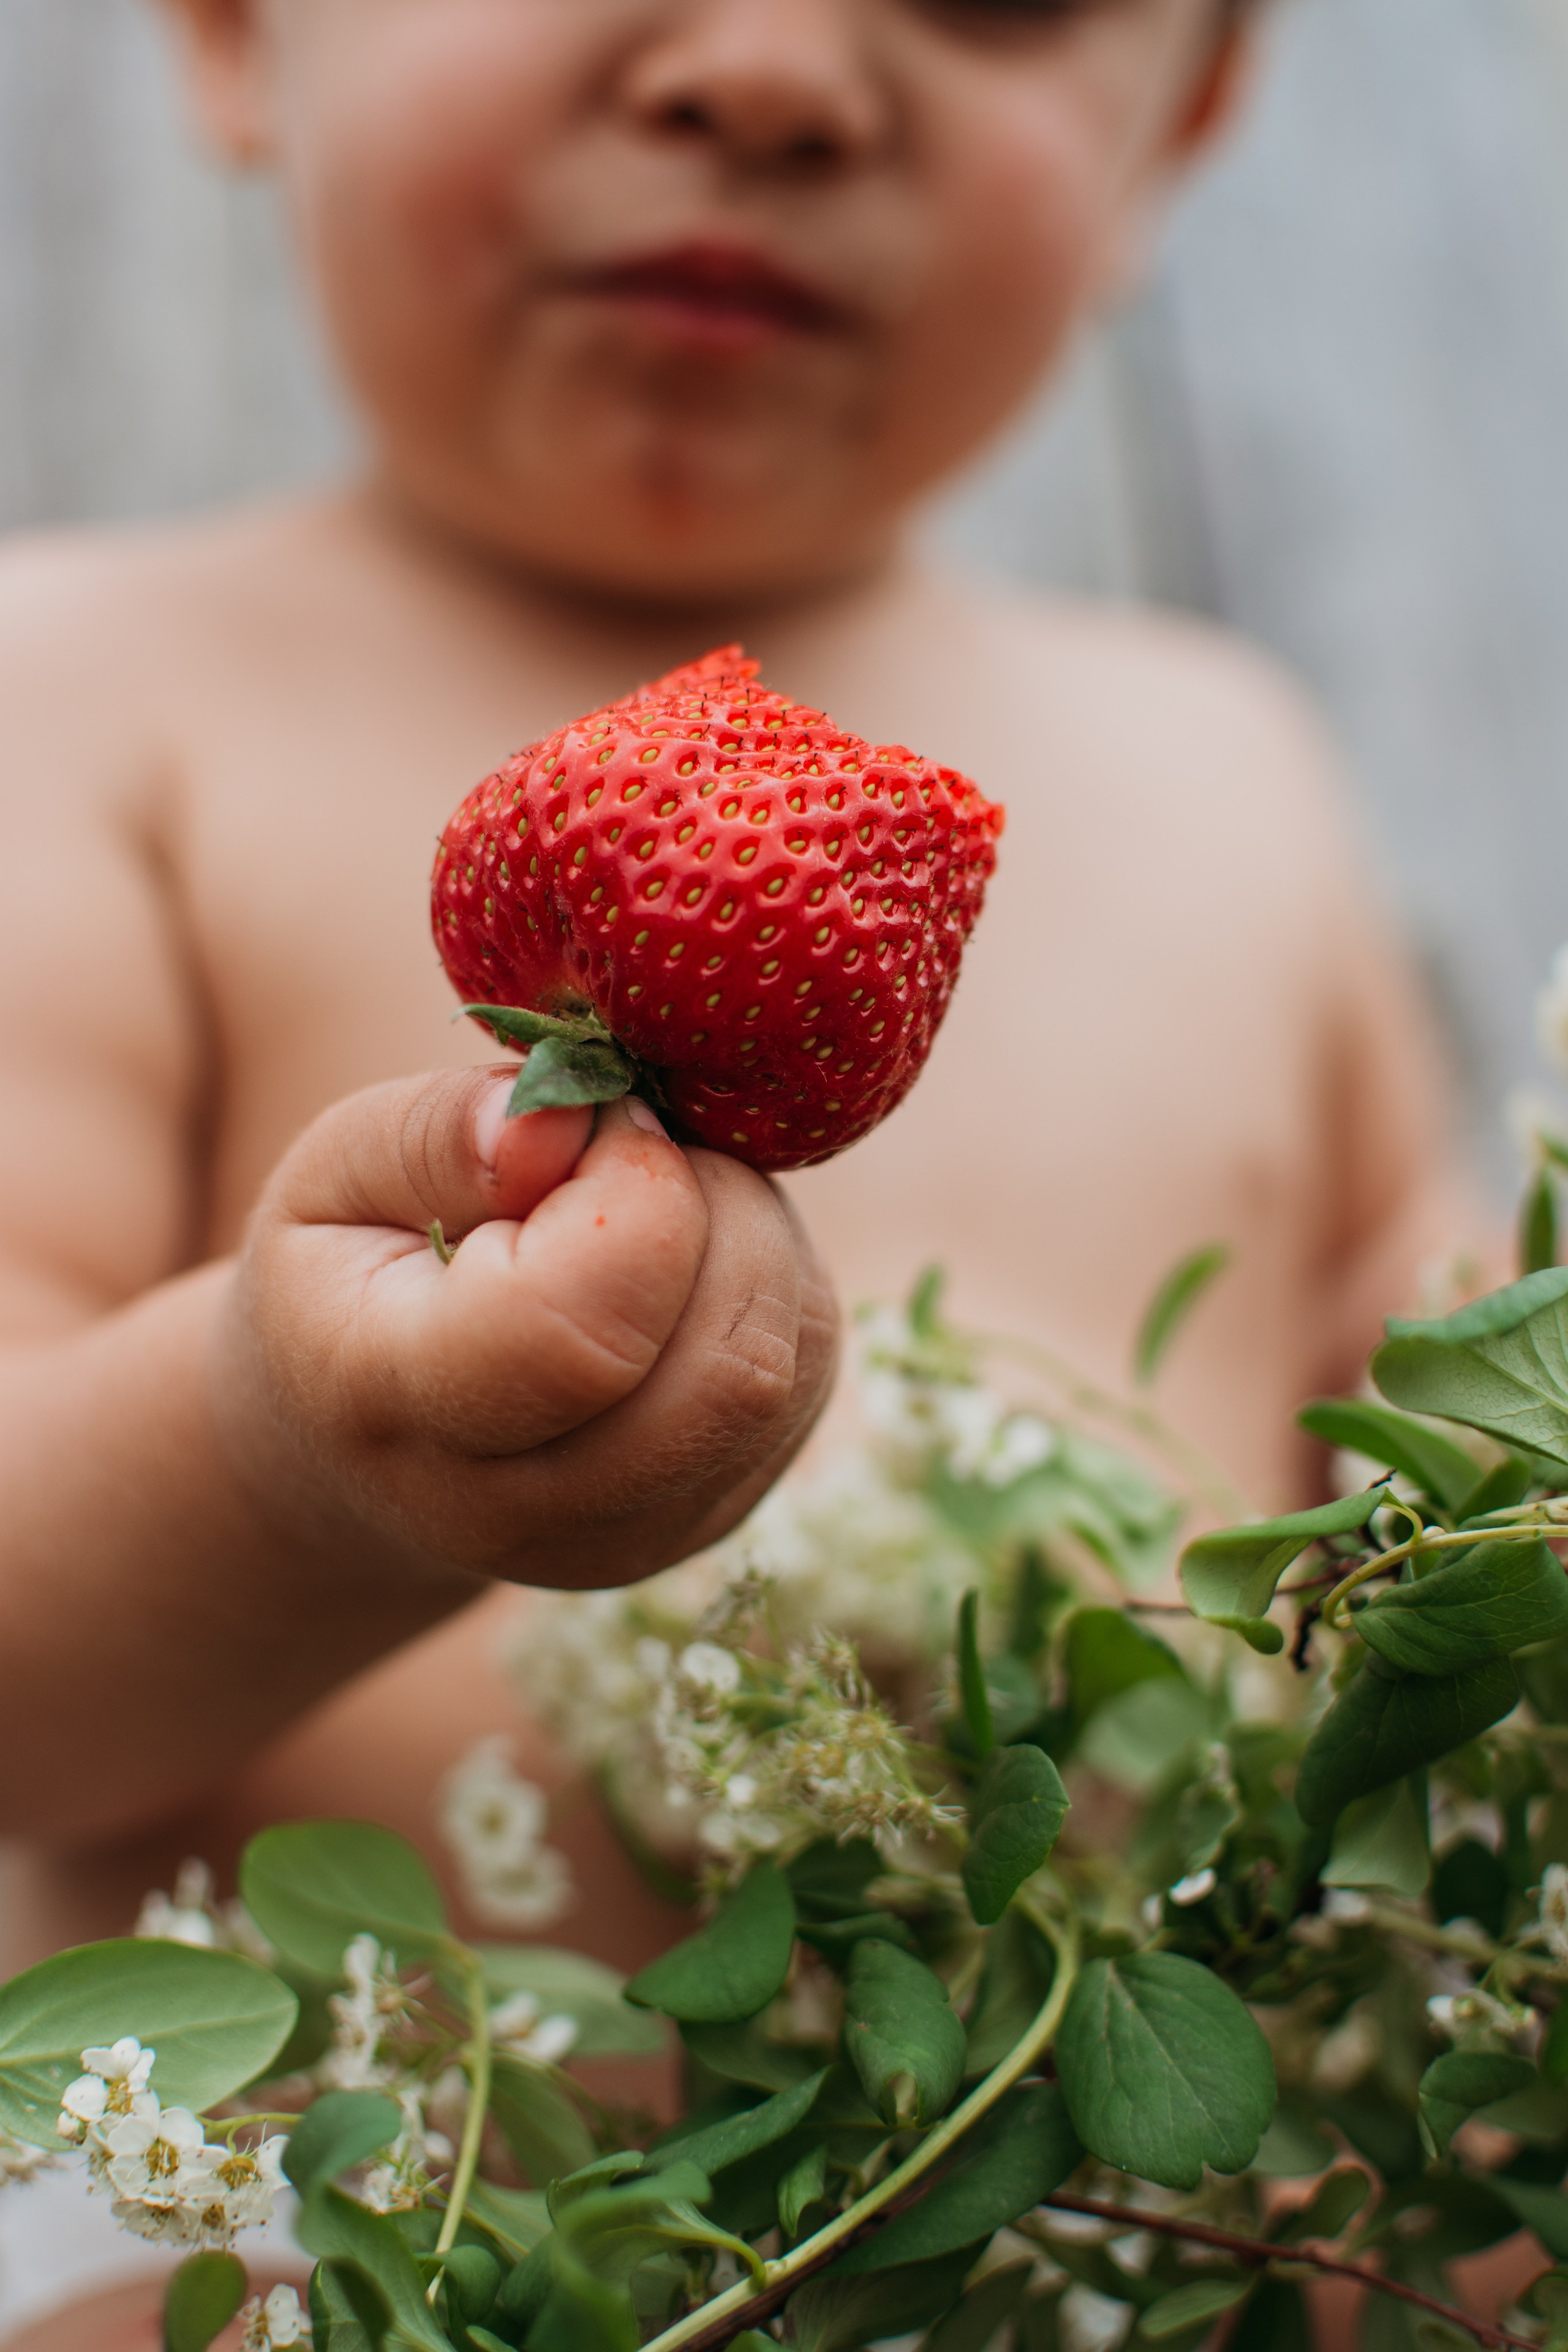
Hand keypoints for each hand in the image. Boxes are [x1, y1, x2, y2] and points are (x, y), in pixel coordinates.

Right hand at [217, 1069, 838, 1586]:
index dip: (630, 1185)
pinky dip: (771, 1283)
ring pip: (789, 1363)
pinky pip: (808, 1371)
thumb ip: (436, 1134)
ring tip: (645, 1210)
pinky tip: (679, 1267)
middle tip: (629, 1156)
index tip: (584, 1122)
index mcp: (398, 1411)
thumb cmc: (348, 1275)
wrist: (360, 1445)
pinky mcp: (717, 1515)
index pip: (584, 1329)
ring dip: (749, 1238)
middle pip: (731, 1368)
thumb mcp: (334, 1172)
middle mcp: (525, 1512)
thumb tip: (578, 1115)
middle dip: (714, 1208)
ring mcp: (634, 1535)